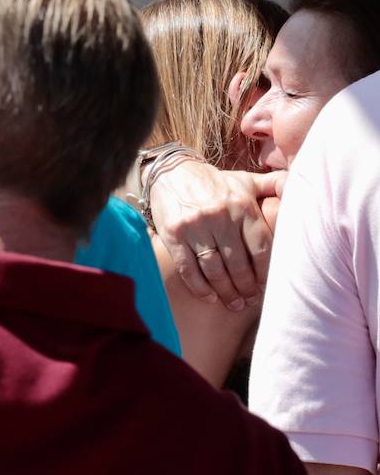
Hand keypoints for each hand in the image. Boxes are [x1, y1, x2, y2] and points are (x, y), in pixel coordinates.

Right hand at [149, 160, 284, 309]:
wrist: (170, 171)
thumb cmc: (215, 182)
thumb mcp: (246, 180)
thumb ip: (274, 185)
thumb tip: (302, 186)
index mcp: (242, 206)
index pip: (261, 248)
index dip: (265, 273)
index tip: (266, 287)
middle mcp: (220, 216)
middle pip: (238, 264)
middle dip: (246, 288)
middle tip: (250, 300)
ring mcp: (195, 226)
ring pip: (214, 269)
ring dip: (226, 291)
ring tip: (233, 303)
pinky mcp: (173, 234)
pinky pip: (188, 268)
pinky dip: (199, 286)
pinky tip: (209, 297)